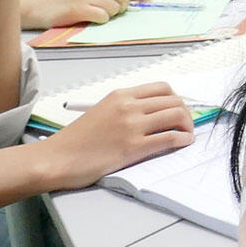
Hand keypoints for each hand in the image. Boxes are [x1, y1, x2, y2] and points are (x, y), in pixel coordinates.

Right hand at [25, 0, 148, 28]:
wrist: (39, 5)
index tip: (147, 2)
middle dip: (123, 7)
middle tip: (112, 11)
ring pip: (115, 7)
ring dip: (110, 15)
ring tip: (96, 13)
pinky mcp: (78, 8)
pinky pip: (102, 16)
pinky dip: (100, 20)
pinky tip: (90, 18)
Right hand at [37, 83, 194, 188]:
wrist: (57, 158)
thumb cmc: (77, 140)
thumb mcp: (102, 111)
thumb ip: (126, 108)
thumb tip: (153, 112)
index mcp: (120, 95)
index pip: (162, 88)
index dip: (177, 99)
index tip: (178, 110)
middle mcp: (128, 106)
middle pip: (174, 101)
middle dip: (186, 113)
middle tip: (186, 125)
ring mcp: (132, 126)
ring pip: (176, 116)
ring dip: (188, 125)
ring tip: (186, 134)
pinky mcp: (134, 147)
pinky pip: (170, 138)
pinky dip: (183, 139)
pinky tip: (183, 143)